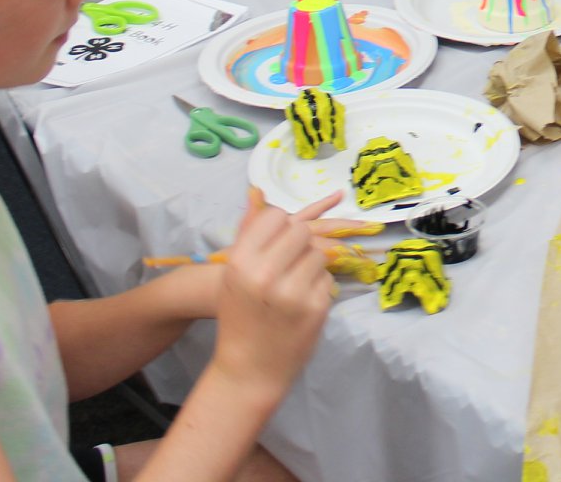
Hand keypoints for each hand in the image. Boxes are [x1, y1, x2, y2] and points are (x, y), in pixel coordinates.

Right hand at [207, 190, 338, 391]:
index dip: (280, 226)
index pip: (275, 216)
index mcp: (242, 263)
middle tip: (289, 260)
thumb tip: (257, 191)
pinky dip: (318, 285)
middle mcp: (267, 275)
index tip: (277, 240)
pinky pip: (327, 277)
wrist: (248, 370)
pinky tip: (301, 301)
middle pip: (301, 231)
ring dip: (311, 262)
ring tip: (294, 282)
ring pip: (319, 251)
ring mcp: (294, 292)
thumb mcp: (234, 274)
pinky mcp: (316, 307)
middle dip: (299, 242)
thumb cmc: (238, 317)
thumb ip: (248, 233)